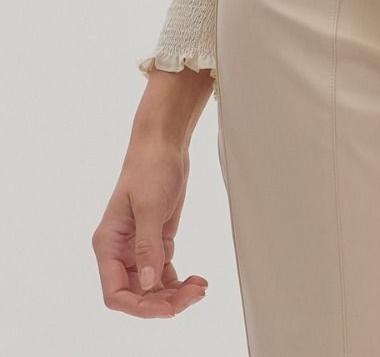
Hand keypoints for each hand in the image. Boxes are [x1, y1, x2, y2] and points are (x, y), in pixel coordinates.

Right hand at [92, 134, 207, 317]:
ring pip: (152, 287)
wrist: (164, 144)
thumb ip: (148, 247)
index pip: (115, 293)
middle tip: (192, 296)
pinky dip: (179, 282)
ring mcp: (138, 248)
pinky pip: (163, 273)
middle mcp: (120, 250)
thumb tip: (147, 284)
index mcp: (108, 244)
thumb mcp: (149, 207)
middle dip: (163, 301)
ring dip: (174, 294)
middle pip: (136, 294)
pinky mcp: (156, 242)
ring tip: (199, 289)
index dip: (139, 307)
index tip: (166, 309)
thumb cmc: (149, 167)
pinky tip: (196, 281)